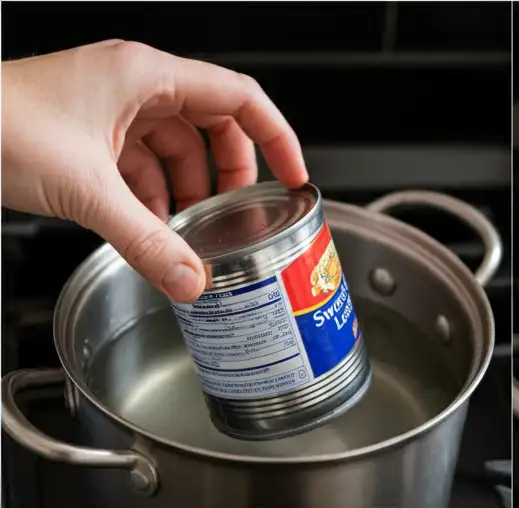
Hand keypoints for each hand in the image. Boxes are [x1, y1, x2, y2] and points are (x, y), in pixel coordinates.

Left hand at [1, 40, 306, 301]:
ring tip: (186, 231)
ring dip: (185, 191)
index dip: (276, 137)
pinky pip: (141, 163)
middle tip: (236, 214)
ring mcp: (109, 107)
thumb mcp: (87, 192)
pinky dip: (152, 196)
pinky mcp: (89, 133)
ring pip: (175, 148)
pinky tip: (147, 227)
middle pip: (211, 126)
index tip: (293, 175)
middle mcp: (131, 85)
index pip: (238, 98)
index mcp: (144, 77)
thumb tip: (191, 281)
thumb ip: (147, 243)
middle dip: (228, 175)